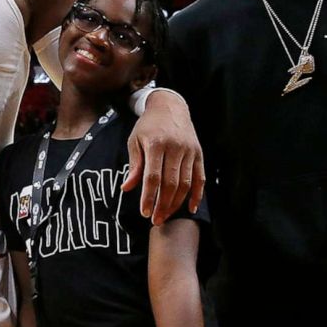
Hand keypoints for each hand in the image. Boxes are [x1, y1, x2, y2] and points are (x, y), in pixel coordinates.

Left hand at [121, 89, 203, 224]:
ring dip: (176, 203)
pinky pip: (200, 178)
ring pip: (186, 183)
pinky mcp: (199, 154)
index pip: (153, 177)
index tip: (144, 212)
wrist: (170, 106)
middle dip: (163, 204)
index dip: (149, 196)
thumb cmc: (148, 126)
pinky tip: (190, 208)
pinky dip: (197, 195)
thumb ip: (134, 165)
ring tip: (166, 215)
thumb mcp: (135, 141)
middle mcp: (175, 148)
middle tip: (155, 220)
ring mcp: (190, 151)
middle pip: (171, 183)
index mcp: (156, 144)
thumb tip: (126, 188)